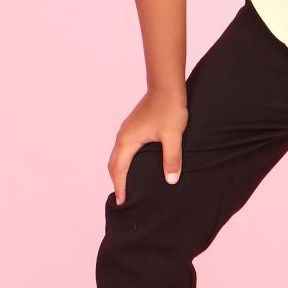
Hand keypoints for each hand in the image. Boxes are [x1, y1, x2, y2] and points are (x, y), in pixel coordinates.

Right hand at [109, 85, 188, 205]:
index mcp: (128, 140)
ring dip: (120, 171)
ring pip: (118, 155)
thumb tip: (171, 181)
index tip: (122, 202)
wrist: (167, 85)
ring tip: (127, 185)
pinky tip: (135, 165)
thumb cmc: (169, 108)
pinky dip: (125, 161)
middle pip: (114, 163)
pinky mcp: (134, 126)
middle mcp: (123, 135)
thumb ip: (171, 159)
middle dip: (116, 181)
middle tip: (123, 198)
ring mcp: (127, 130)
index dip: (120, 187)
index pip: (119, 169)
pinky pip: (124, 148)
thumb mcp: (173, 136)